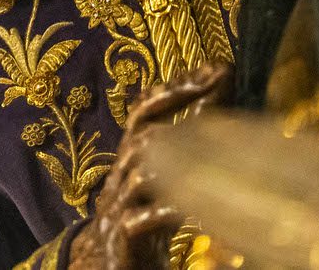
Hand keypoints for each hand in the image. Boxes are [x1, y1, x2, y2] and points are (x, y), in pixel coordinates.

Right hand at [67, 63, 231, 269]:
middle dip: (179, 97)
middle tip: (214, 78)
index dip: (178, 86)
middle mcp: (123, 174)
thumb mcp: (159, 187)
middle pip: (144, 126)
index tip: (215, 67)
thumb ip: (176, 157)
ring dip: (173, 147)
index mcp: (132, 160)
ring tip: (206, 133)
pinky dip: (166, 209)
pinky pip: (141, 217)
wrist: (103, 266)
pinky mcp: (122, 235)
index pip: (147, 111)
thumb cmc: (141, 226)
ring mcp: (120, 203)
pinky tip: (191, 206)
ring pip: (138, 166)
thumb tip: (211, 124)